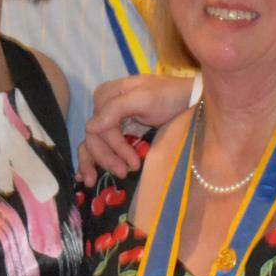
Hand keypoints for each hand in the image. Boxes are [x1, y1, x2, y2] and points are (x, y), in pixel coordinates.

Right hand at [76, 74, 194, 184]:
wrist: (188, 99)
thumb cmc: (168, 96)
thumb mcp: (145, 98)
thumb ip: (116, 109)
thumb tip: (88, 128)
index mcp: (106, 95)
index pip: (100, 128)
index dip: (114, 147)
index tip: (134, 163)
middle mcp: (103, 107)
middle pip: (94, 137)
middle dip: (107, 157)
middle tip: (123, 173)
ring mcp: (109, 120)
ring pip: (93, 143)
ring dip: (96, 162)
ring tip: (99, 180)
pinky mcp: (116, 131)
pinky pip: (99, 146)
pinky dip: (91, 160)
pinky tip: (87, 175)